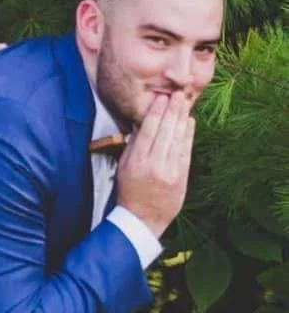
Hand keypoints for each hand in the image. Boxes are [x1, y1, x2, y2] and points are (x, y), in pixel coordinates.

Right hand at [115, 90, 194, 239]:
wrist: (142, 219)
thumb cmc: (129, 193)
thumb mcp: (123, 168)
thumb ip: (133, 147)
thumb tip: (142, 125)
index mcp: (136, 161)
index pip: (148, 130)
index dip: (156, 112)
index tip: (161, 97)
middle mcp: (153, 164)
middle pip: (165, 130)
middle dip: (172, 110)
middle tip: (178, 93)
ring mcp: (169, 171)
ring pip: (177, 138)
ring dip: (182, 118)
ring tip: (185, 102)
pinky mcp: (181, 177)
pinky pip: (185, 150)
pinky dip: (188, 135)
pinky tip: (189, 122)